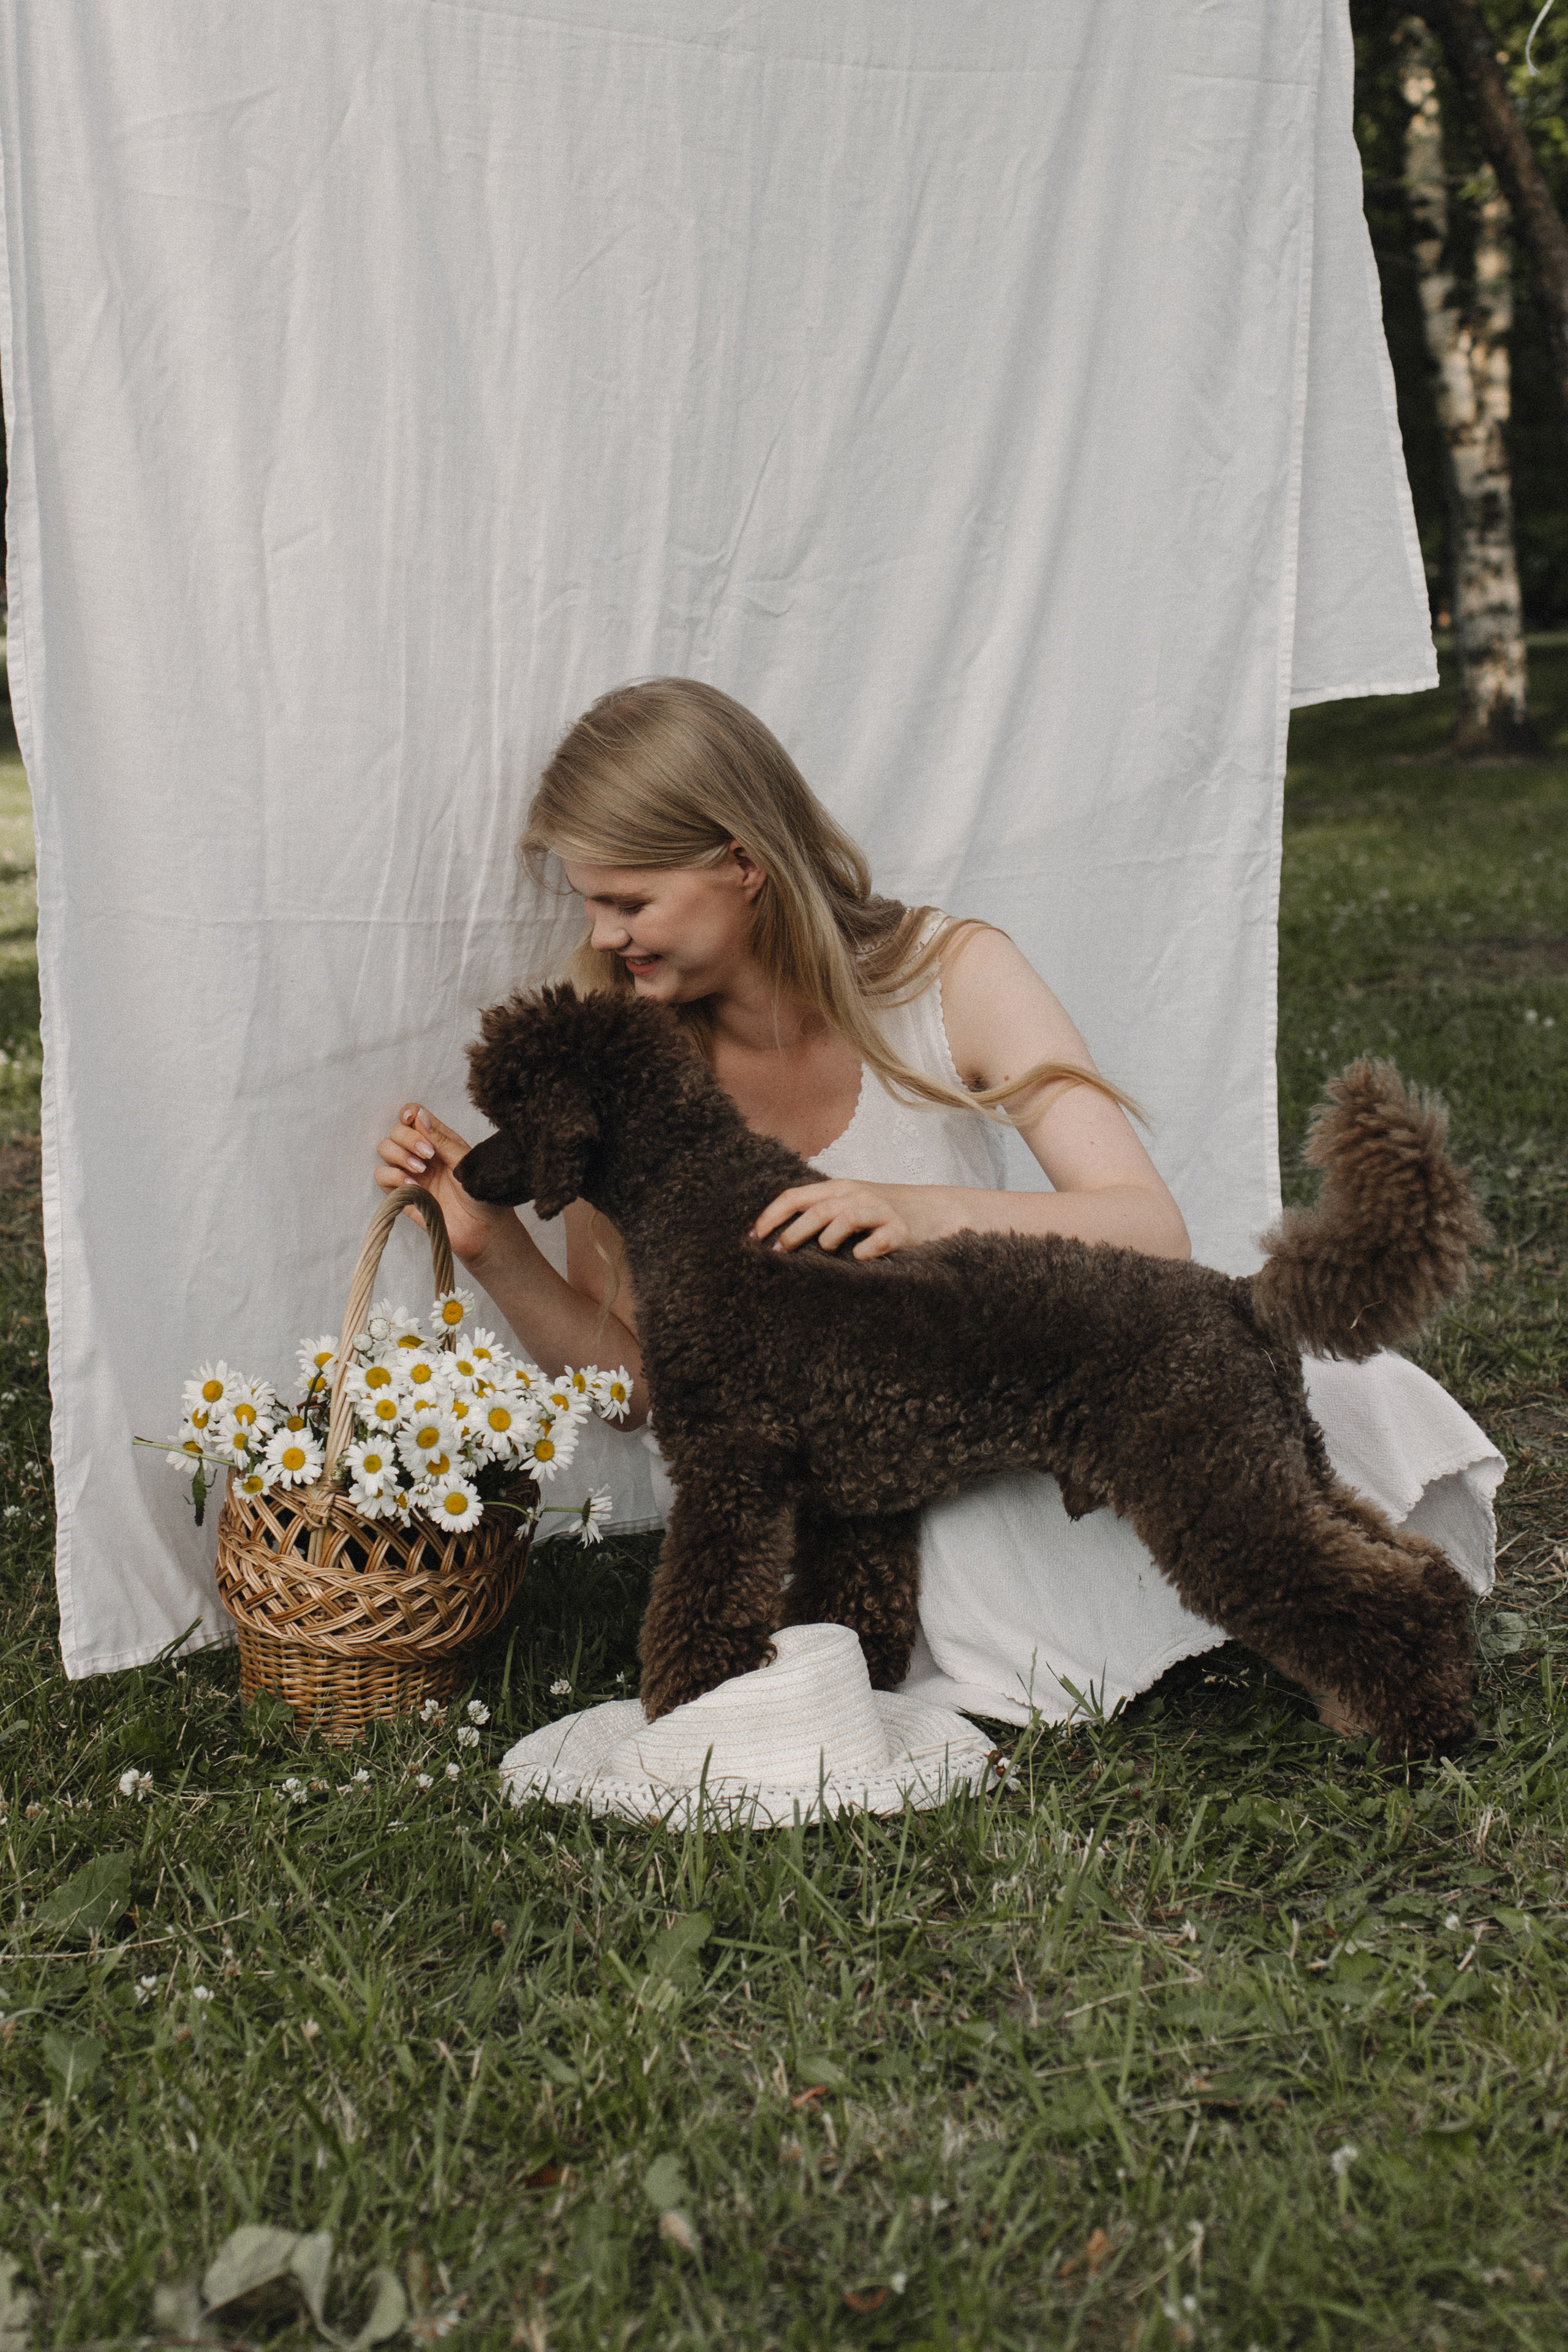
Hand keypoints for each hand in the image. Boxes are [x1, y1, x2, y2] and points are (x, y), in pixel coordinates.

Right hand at [374, 1104, 517, 1268]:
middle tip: (427, 1155)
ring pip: (384, 1150)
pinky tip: (412, 1185)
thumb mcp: (466, 1161)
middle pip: (395, 1131)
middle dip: (406, 1138)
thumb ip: (442, 1139)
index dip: (408, 1113)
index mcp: (439, 1141)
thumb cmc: (482, 1194)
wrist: (484, 1230)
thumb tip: (419, 1116)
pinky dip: (392, 1176)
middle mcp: (422, 1154)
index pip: (414, 1116)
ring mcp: (411, 1173)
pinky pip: (381, 1177)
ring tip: (421, 1171)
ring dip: (399, 1156)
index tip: (411, 1120)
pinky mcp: (403, 1194)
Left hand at [751, 1179, 934, 1261]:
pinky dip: (863, 1252)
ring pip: (845, 1219)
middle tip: (779, 1253)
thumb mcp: (850, 1202)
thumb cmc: (884, 1210)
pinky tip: (859, 1259)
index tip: (752, 1236)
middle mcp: (857, 1195)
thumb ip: (819, 1211)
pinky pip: (877, 1242)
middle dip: (793, 1232)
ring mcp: (881, 1211)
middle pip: (817, 1210)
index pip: (795, 1196)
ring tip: (824, 1251)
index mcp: (839, 1188)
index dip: (771, 1215)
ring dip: (828, 1238)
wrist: (937, 1210)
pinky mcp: (901, 1231)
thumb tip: (777, 1236)